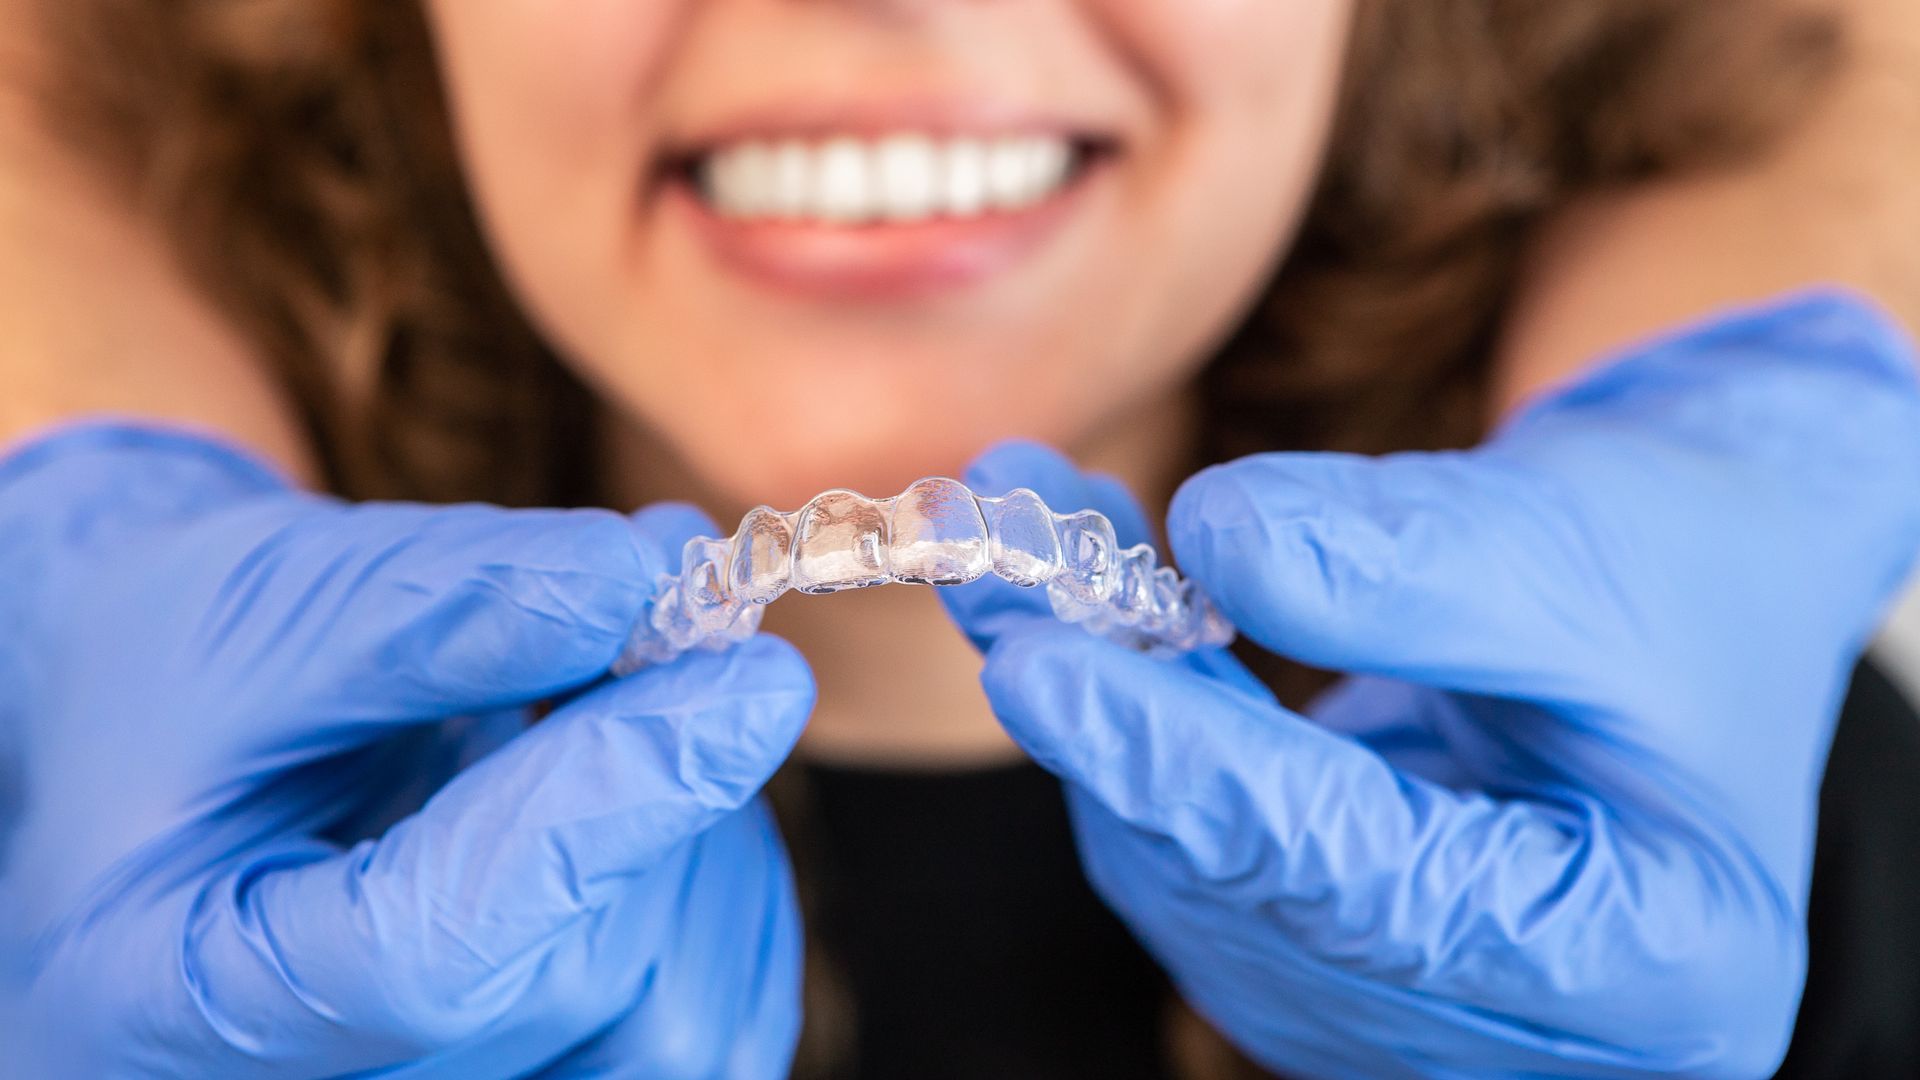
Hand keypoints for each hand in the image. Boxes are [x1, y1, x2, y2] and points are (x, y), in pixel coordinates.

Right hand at [0, 424, 813, 1077]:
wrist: (198, 746)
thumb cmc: (192, 674)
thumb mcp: (262, 606)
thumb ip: (434, 605)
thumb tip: (632, 581)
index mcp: (167, 997)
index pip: (425, 954)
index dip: (600, 810)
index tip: (748, 680)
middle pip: (566, 980)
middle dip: (658, 783)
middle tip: (679, 623)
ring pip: (677, 1016)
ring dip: (704, 829)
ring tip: (617, 710)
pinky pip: (716, 1023)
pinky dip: (722, 885)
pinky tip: (647, 795)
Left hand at [941, 291, 1919, 1077]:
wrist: (1704, 566)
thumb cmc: (1690, 561)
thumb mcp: (1580, 543)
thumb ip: (1403, 562)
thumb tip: (1212, 541)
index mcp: (1640, 961)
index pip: (1364, 888)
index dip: (1190, 773)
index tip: (1042, 670)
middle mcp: (1519, 1018)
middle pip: (1256, 893)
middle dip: (1113, 721)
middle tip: (1001, 557)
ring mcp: (1418, 990)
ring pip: (1198, 873)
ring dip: (1100, 705)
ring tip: (1030, 540)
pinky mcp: (1340, 935)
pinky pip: (1200, 839)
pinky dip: (1138, 714)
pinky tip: (1091, 597)